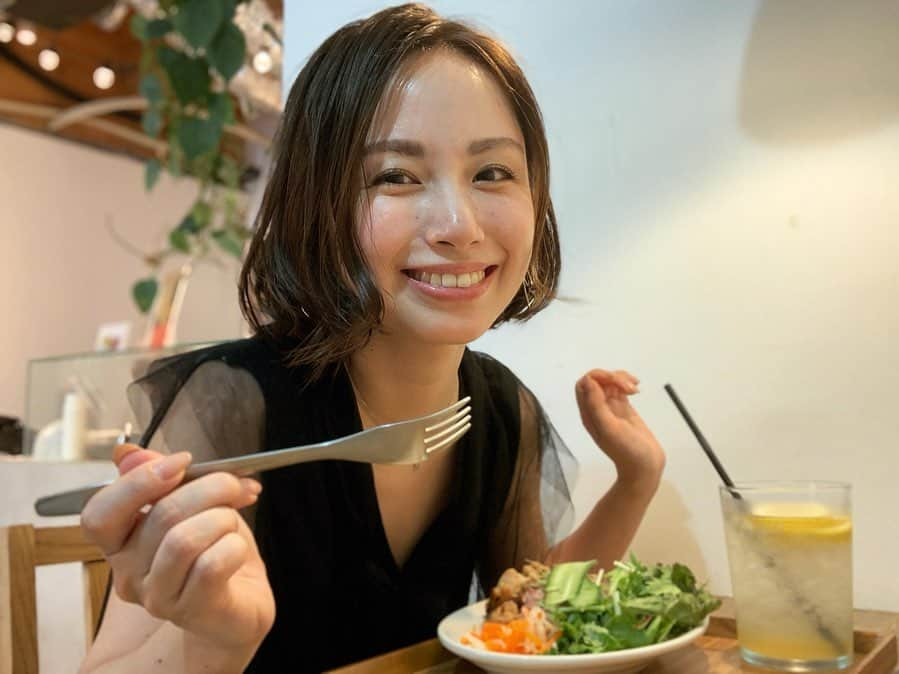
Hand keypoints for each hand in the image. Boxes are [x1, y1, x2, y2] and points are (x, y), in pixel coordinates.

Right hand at [81, 444, 274, 652]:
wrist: (240, 603)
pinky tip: (238, 549)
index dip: (138, 481)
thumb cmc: (213, 550)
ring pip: (185, 539)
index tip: (183, 461)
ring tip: (234, 522)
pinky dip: (235, 546)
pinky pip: (212, 564)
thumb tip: (127, 453)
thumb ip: (160, 478)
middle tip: (237, 485)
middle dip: (211, 487)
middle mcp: (129, 573)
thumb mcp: (191, 504)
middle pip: (161, 515)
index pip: (99, 514)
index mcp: (120, 543)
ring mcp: (158, 597)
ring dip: (224, 518)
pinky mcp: (193, 610)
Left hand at [575, 369, 665, 488]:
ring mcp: (611, 408)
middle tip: (629, 388)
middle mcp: (597, 409)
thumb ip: (596, 405)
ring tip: (635, 390)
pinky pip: (620, 388)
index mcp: (589, 414)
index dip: (597, 377)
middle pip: (597, 380)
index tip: (615, 383)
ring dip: (622, 379)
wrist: (644, 467)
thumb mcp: (609, 429)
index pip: (583, 385)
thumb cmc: (627, 450)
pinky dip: (627, 383)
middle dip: (612, 377)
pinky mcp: (624, 408)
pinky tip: (637, 390)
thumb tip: (588, 381)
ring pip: (609, 382)